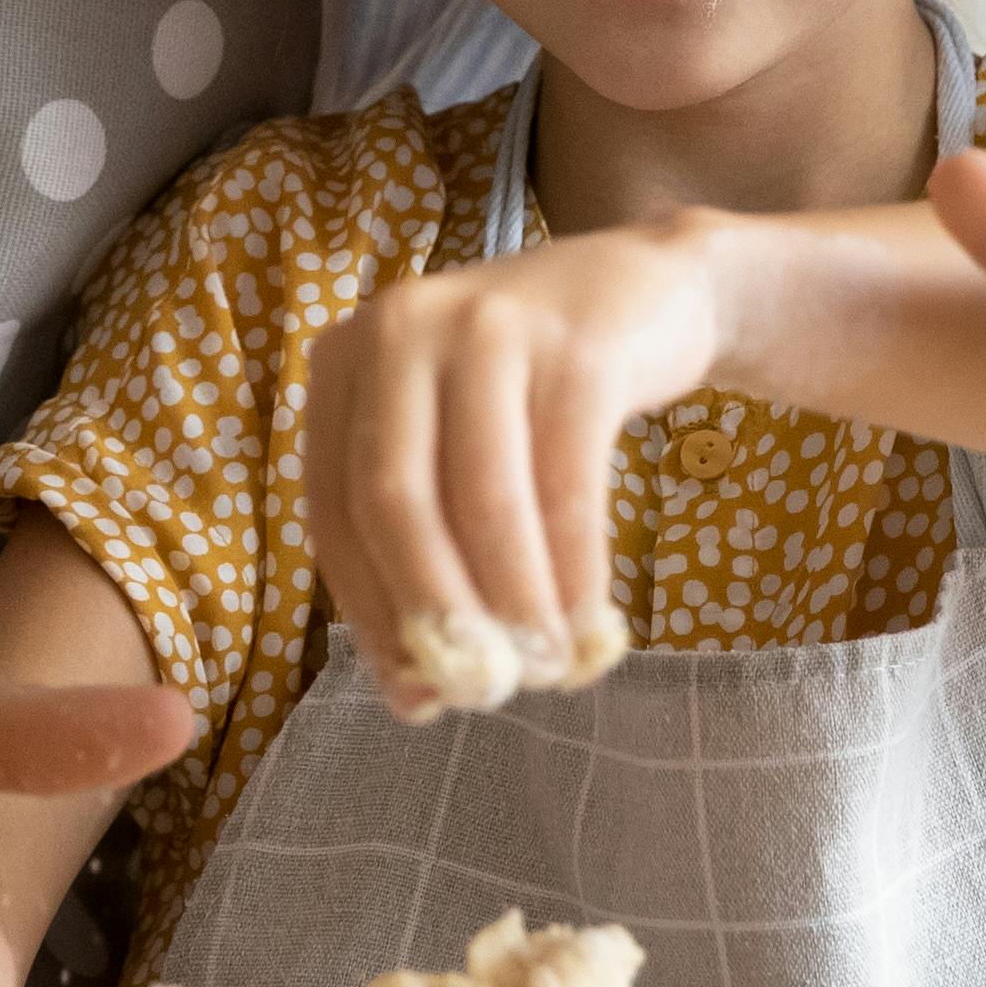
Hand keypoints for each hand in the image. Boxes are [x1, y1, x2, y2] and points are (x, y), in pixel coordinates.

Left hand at [290, 232, 704, 718]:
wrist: (653, 290)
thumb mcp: (455, 443)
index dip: (371, 615)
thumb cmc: (532, 393)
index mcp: (346, 362)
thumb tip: (421, 693)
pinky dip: (577, 570)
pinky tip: (590, 625)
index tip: (419, 695)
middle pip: (394, 501)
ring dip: (515, 603)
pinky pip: (566, 483)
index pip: (332, 510)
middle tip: (486, 688)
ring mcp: (488, 327)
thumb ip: (425, 547)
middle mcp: (401, 331)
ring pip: (483, 499)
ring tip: (546, 669)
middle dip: (439, 612)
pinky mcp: (575, 347)